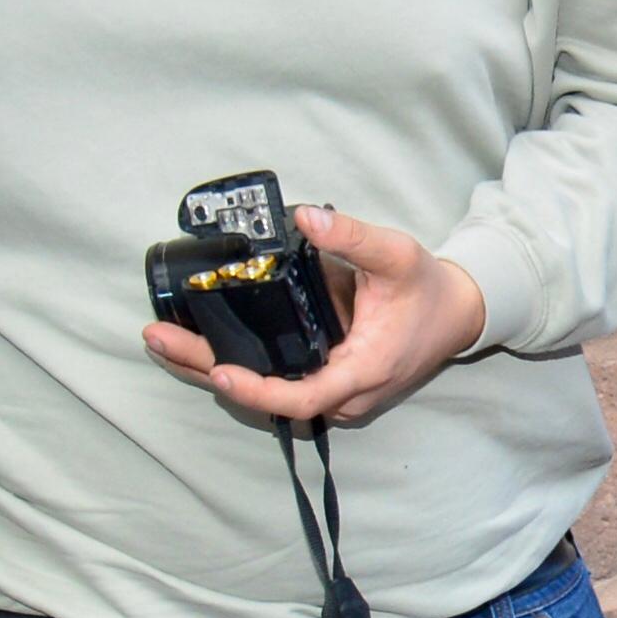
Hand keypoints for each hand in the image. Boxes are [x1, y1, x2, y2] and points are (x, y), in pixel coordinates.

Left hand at [141, 205, 485, 429]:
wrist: (458, 314)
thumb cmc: (428, 289)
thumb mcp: (397, 255)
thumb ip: (351, 236)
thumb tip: (306, 217)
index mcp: (363, 369)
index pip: (303, 397)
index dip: (258, 390)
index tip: (218, 369)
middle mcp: (347, 394)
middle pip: (269, 400)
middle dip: (208, 371)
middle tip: (158, 338)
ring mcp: (338, 396)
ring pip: (269, 397)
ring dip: (214, 372)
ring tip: (164, 341)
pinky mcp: (331, 387)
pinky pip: (280, 387)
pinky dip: (239, 370)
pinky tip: (200, 346)